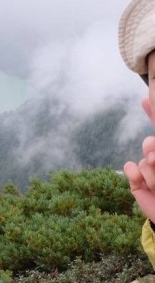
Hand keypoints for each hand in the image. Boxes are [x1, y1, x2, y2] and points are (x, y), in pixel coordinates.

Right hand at [123, 97, 154, 221]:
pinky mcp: (135, 181)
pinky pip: (130, 167)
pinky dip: (135, 175)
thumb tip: (149, 146)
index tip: (145, 99)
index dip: (152, 112)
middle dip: (154, 151)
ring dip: (153, 174)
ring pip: (143, 160)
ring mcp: (147, 169)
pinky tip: (141, 183)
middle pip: (150, 142)